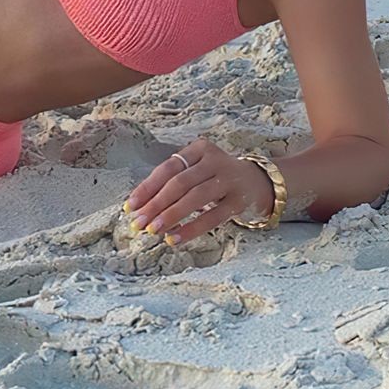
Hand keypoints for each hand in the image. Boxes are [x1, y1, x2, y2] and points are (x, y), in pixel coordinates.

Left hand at [123, 138, 273, 244]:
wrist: (257, 181)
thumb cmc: (215, 177)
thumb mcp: (196, 171)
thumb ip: (172, 184)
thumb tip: (139, 208)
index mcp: (199, 149)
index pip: (168, 168)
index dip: (147, 188)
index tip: (130, 207)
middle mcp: (215, 160)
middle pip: (180, 182)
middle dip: (156, 204)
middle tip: (138, 223)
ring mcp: (229, 179)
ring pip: (195, 198)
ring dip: (171, 215)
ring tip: (153, 231)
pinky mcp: (239, 200)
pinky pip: (213, 217)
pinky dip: (191, 229)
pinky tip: (174, 238)